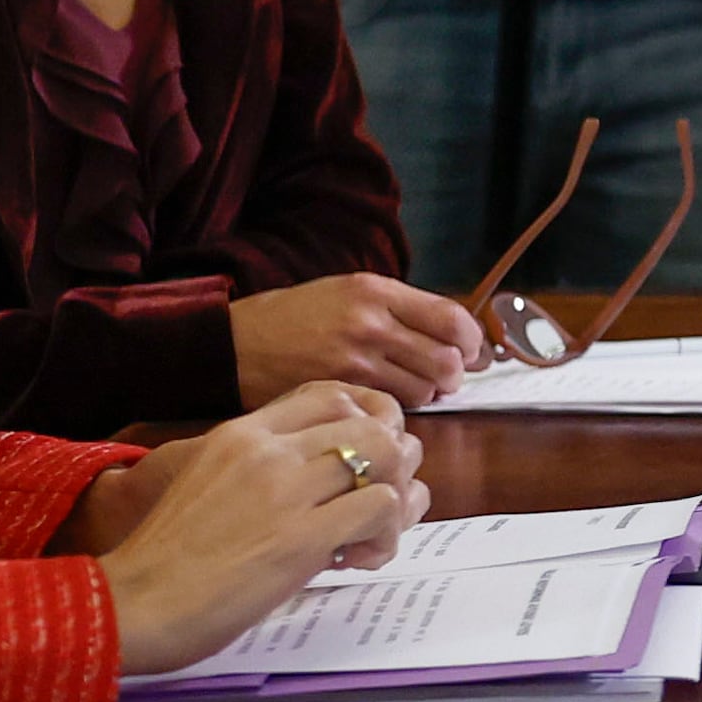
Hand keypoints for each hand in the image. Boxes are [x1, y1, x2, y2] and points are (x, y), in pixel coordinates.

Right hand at [82, 385, 429, 675]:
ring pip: (389, 457)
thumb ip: (262, 473)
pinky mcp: (303, 537)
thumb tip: (326, 484)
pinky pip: (382, 508)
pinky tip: (357, 560)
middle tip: (374, 507)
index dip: (367, 424)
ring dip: (395, 501)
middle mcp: (266, 451)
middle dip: (393, 465)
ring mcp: (286, 490)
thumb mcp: (208, 486)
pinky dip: (387, 535)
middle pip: (373, 424)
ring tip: (366, 538)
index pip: (332, 395)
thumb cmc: (168, 560)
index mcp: (241, 435)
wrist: (135, 604)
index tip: (362, 465)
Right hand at [232, 273, 483, 408]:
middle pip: (446, 359)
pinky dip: (399, 410)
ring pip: (424, 389)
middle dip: (455, 374)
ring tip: (412, 391)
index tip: (470, 350)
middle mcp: (368, 322)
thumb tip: (450, 336)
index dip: (471, 340)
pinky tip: (385, 404)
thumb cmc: (290, 318)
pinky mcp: (340, 392)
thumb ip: (395, 309)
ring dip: (428, 395)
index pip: (451, 318)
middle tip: (446, 378)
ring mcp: (354, 360)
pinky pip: (392, 407)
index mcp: (374, 291)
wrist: (230, 344)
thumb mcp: (343, 292)